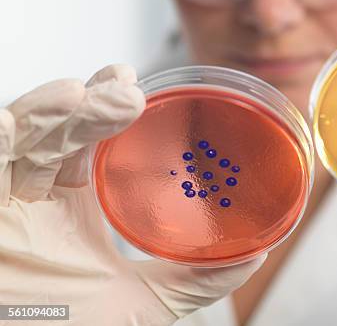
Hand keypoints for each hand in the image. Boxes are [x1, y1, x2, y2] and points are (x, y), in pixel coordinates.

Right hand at [0, 64, 264, 325]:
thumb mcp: (143, 305)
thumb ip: (195, 281)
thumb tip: (254, 253)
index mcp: (73, 210)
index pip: (91, 147)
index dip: (110, 113)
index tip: (139, 90)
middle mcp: (36, 198)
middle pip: (61, 134)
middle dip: (93, 104)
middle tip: (128, 88)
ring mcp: (5, 198)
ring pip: (26, 138)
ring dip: (60, 112)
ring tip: (97, 96)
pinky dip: (8, 131)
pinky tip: (38, 114)